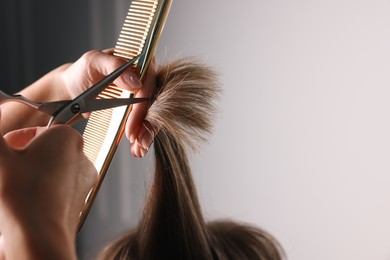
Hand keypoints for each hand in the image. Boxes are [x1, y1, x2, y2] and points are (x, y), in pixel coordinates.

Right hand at [0, 124, 96, 258]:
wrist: (41, 234)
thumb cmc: (24, 194)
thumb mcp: (0, 158)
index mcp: (66, 137)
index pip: (38, 130)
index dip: (17, 139)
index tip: (6, 148)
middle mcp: (80, 155)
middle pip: (47, 150)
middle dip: (26, 157)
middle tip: (8, 168)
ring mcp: (83, 178)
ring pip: (54, 169)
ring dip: (34, 173)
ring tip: (16, 186)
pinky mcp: (81, 198)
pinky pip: (60, 188)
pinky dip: (45, 190)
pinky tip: (28, 200)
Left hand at [61, 50, 158, 157]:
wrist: (73, 88)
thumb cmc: (83, 71)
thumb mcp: (94, 61)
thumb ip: (115, 66)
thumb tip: (136, 83)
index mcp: (141, 63)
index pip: (150, 86)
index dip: (143, 108)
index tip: (132, 126)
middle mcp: (146, 79)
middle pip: (155, 104)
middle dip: (148, 126)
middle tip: (138, 141)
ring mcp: (143, 96)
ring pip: (152, 116)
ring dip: (147, 135)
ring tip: (138, 149)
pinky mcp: (137, 109)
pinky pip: (145, 123)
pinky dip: (142, 137)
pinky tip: (137, 148)